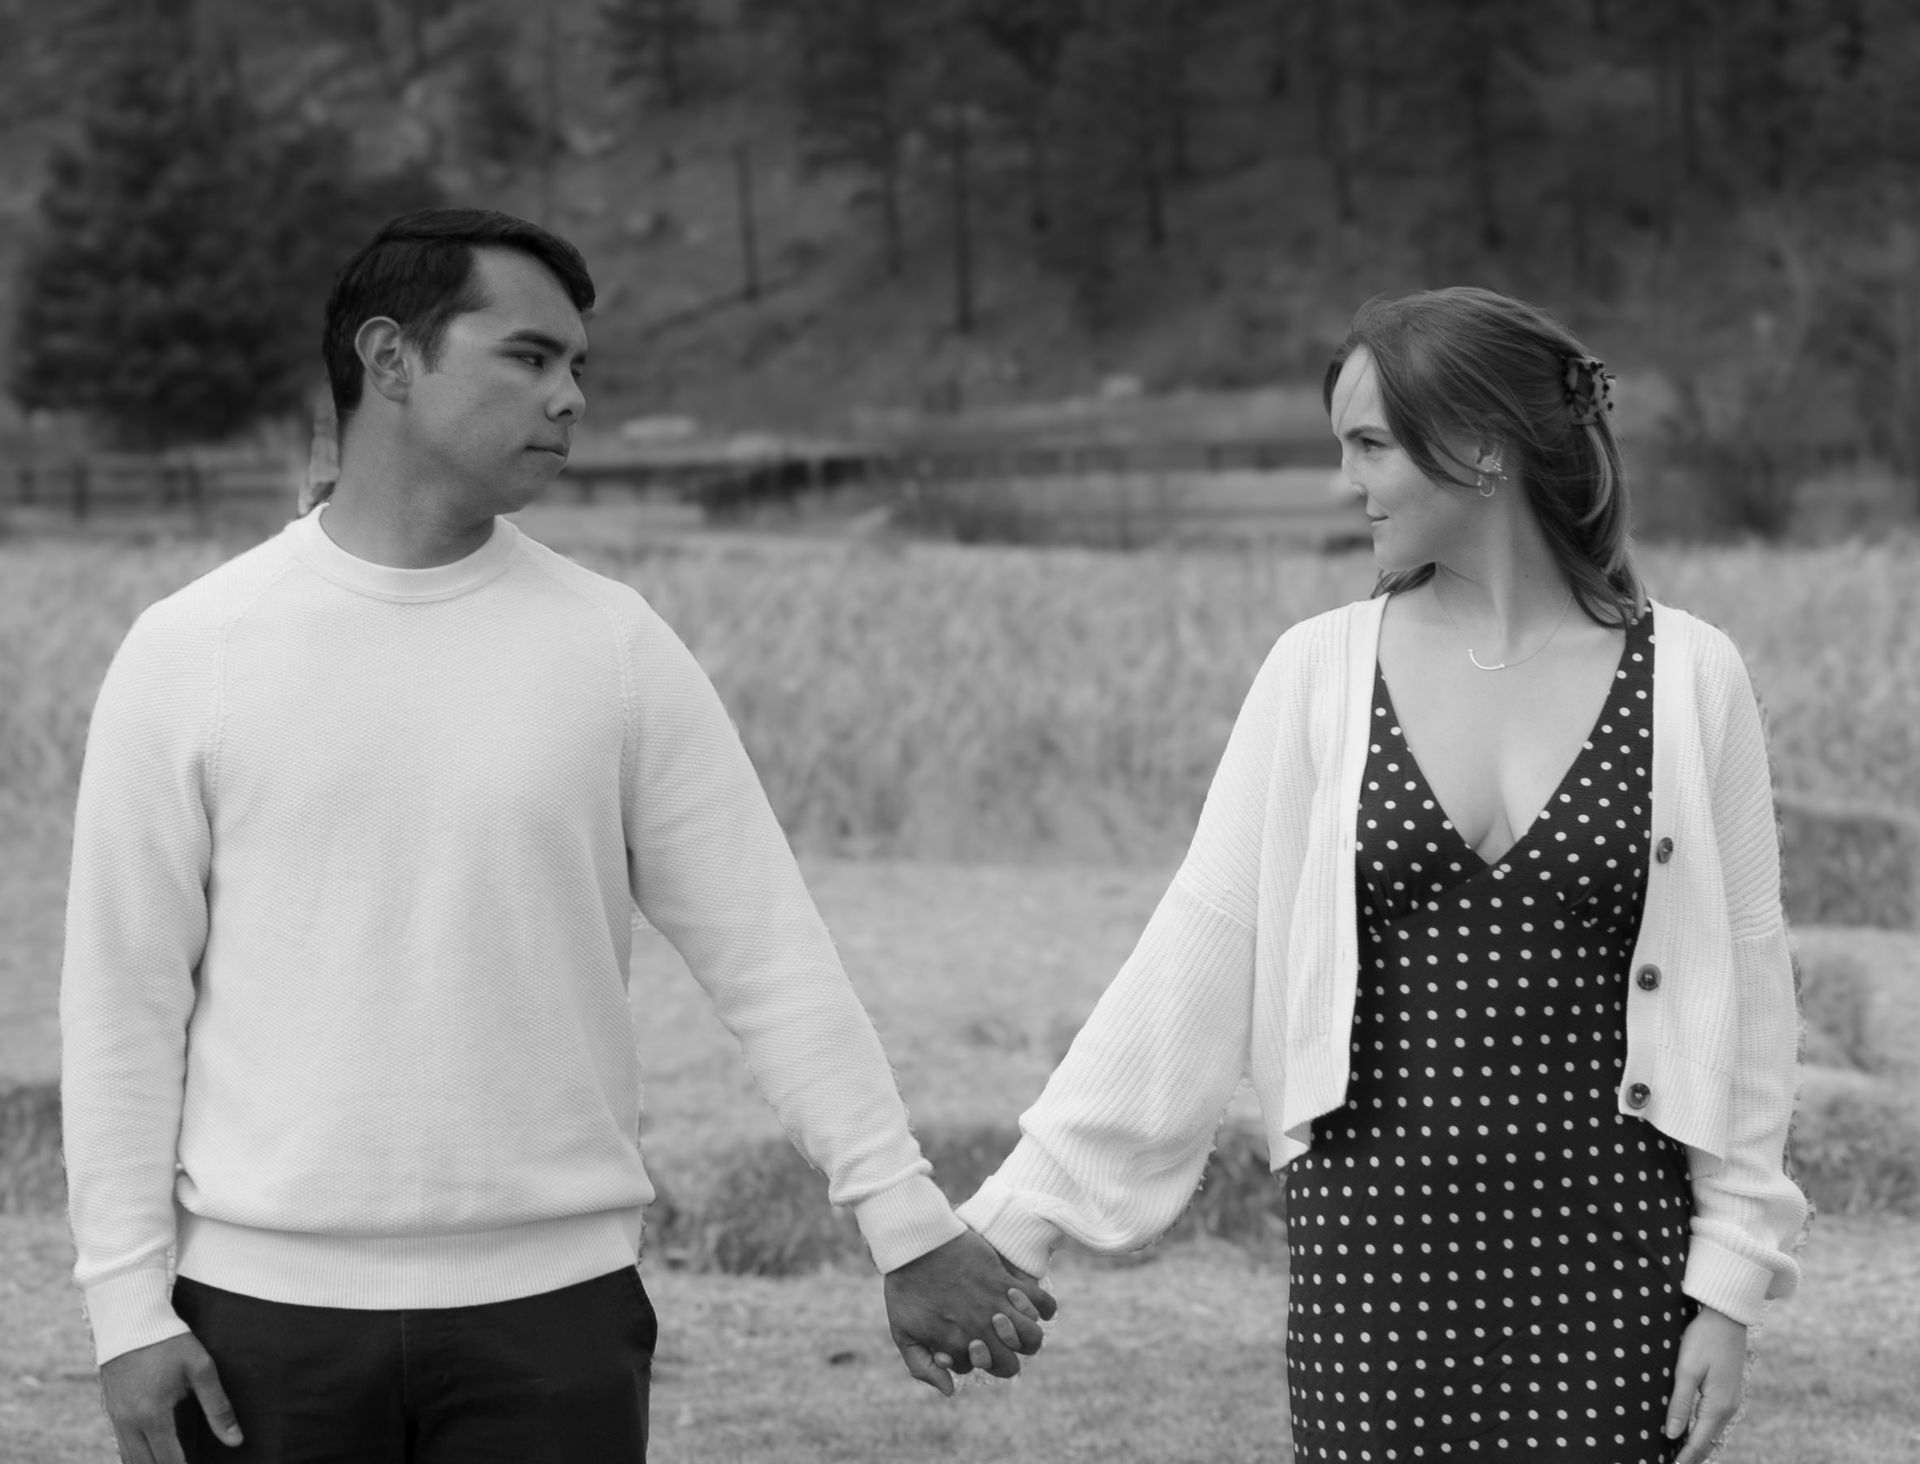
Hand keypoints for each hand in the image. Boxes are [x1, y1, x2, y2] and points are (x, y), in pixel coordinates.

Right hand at [100, 1332, 242, 1463]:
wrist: (129, 1319)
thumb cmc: (170, 1341)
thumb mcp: (201, 1369)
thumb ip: (218, 1407)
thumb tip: (235, 1441)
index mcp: (152, 1415)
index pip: (169, 1461)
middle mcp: (128, 1423)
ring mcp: (115, 1419)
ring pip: (129, 1459)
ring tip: (175, 1460)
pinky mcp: (110, 1411)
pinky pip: (122, 1446)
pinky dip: (138, 1456)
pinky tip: (156, 1454)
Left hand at [884, 1230, 1057, 1396]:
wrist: (915, 1242)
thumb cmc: (905, 1287)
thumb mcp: (902, 1332)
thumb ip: (922, 1366)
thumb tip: (951, 1390)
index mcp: (957, 1345)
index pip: (979, 1369)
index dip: (971, 1358)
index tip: (960, 1341)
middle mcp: (982, 1329)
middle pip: (1011, 1365)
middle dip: (1002, 1357)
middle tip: (988, 1335)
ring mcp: (997, 1304)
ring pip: (1033, 1337)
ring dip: (1025, 1334)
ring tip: (1009, 1318)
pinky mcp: (1006, 1280)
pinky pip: (1042, 1300)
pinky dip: (1044, 1307)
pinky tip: (1029, 1303)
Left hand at [1665, 1306, 1746, 1463]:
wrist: (1726, 1318)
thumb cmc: (1703, 1340)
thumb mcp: (1686, 1370)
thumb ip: (1680, 1403)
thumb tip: (1672, 1434)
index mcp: (1717, 1405)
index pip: (1699, 1441)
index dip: (1684, 1457)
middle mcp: (1728, 1408)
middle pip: (1708, 1441)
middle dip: (1691, 1455)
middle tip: (1672, 1462)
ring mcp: (1731, 1401)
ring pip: (1713, 1432)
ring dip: (1697, 1444)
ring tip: (1677, 1453)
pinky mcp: (1729, 1392)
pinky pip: (1715, 1420)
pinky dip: (1703, 1431)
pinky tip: (1691, 1430)